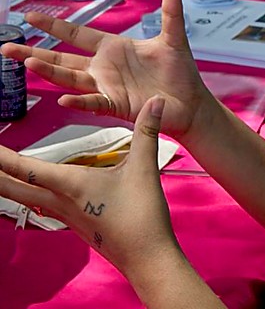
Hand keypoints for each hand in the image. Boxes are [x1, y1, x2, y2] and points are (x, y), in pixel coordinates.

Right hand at [0, 0, 217, 140]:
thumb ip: (171, 11)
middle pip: (63, 59)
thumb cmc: (180, 71)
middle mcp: (104, 68)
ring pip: (71, 79)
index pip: (77, 34)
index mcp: (113, 48)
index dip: (54, 25)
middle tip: (6, 48)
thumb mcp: (174, 37)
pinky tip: (64, 97)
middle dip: (35, 52)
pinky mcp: (118, 105)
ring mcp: (108, 87)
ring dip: (50, 72)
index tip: (29, 14)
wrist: (192, 102)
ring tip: (27, 64)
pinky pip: (95, 102)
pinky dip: (80, 100)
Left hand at [0, 96, 177, 273]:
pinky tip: (36, 192)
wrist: (146, 257)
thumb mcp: (145, 169)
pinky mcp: (76, 222)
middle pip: (14, 189)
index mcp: (73, 186)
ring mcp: (67, 215)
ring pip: (26, 199)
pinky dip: (29, 194)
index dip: (2, 157)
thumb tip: (156, 100)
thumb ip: (147, 132)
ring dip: (8, 185)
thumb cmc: (142, 215)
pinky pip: (43, 205)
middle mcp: (62, 202)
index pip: (27, 169)